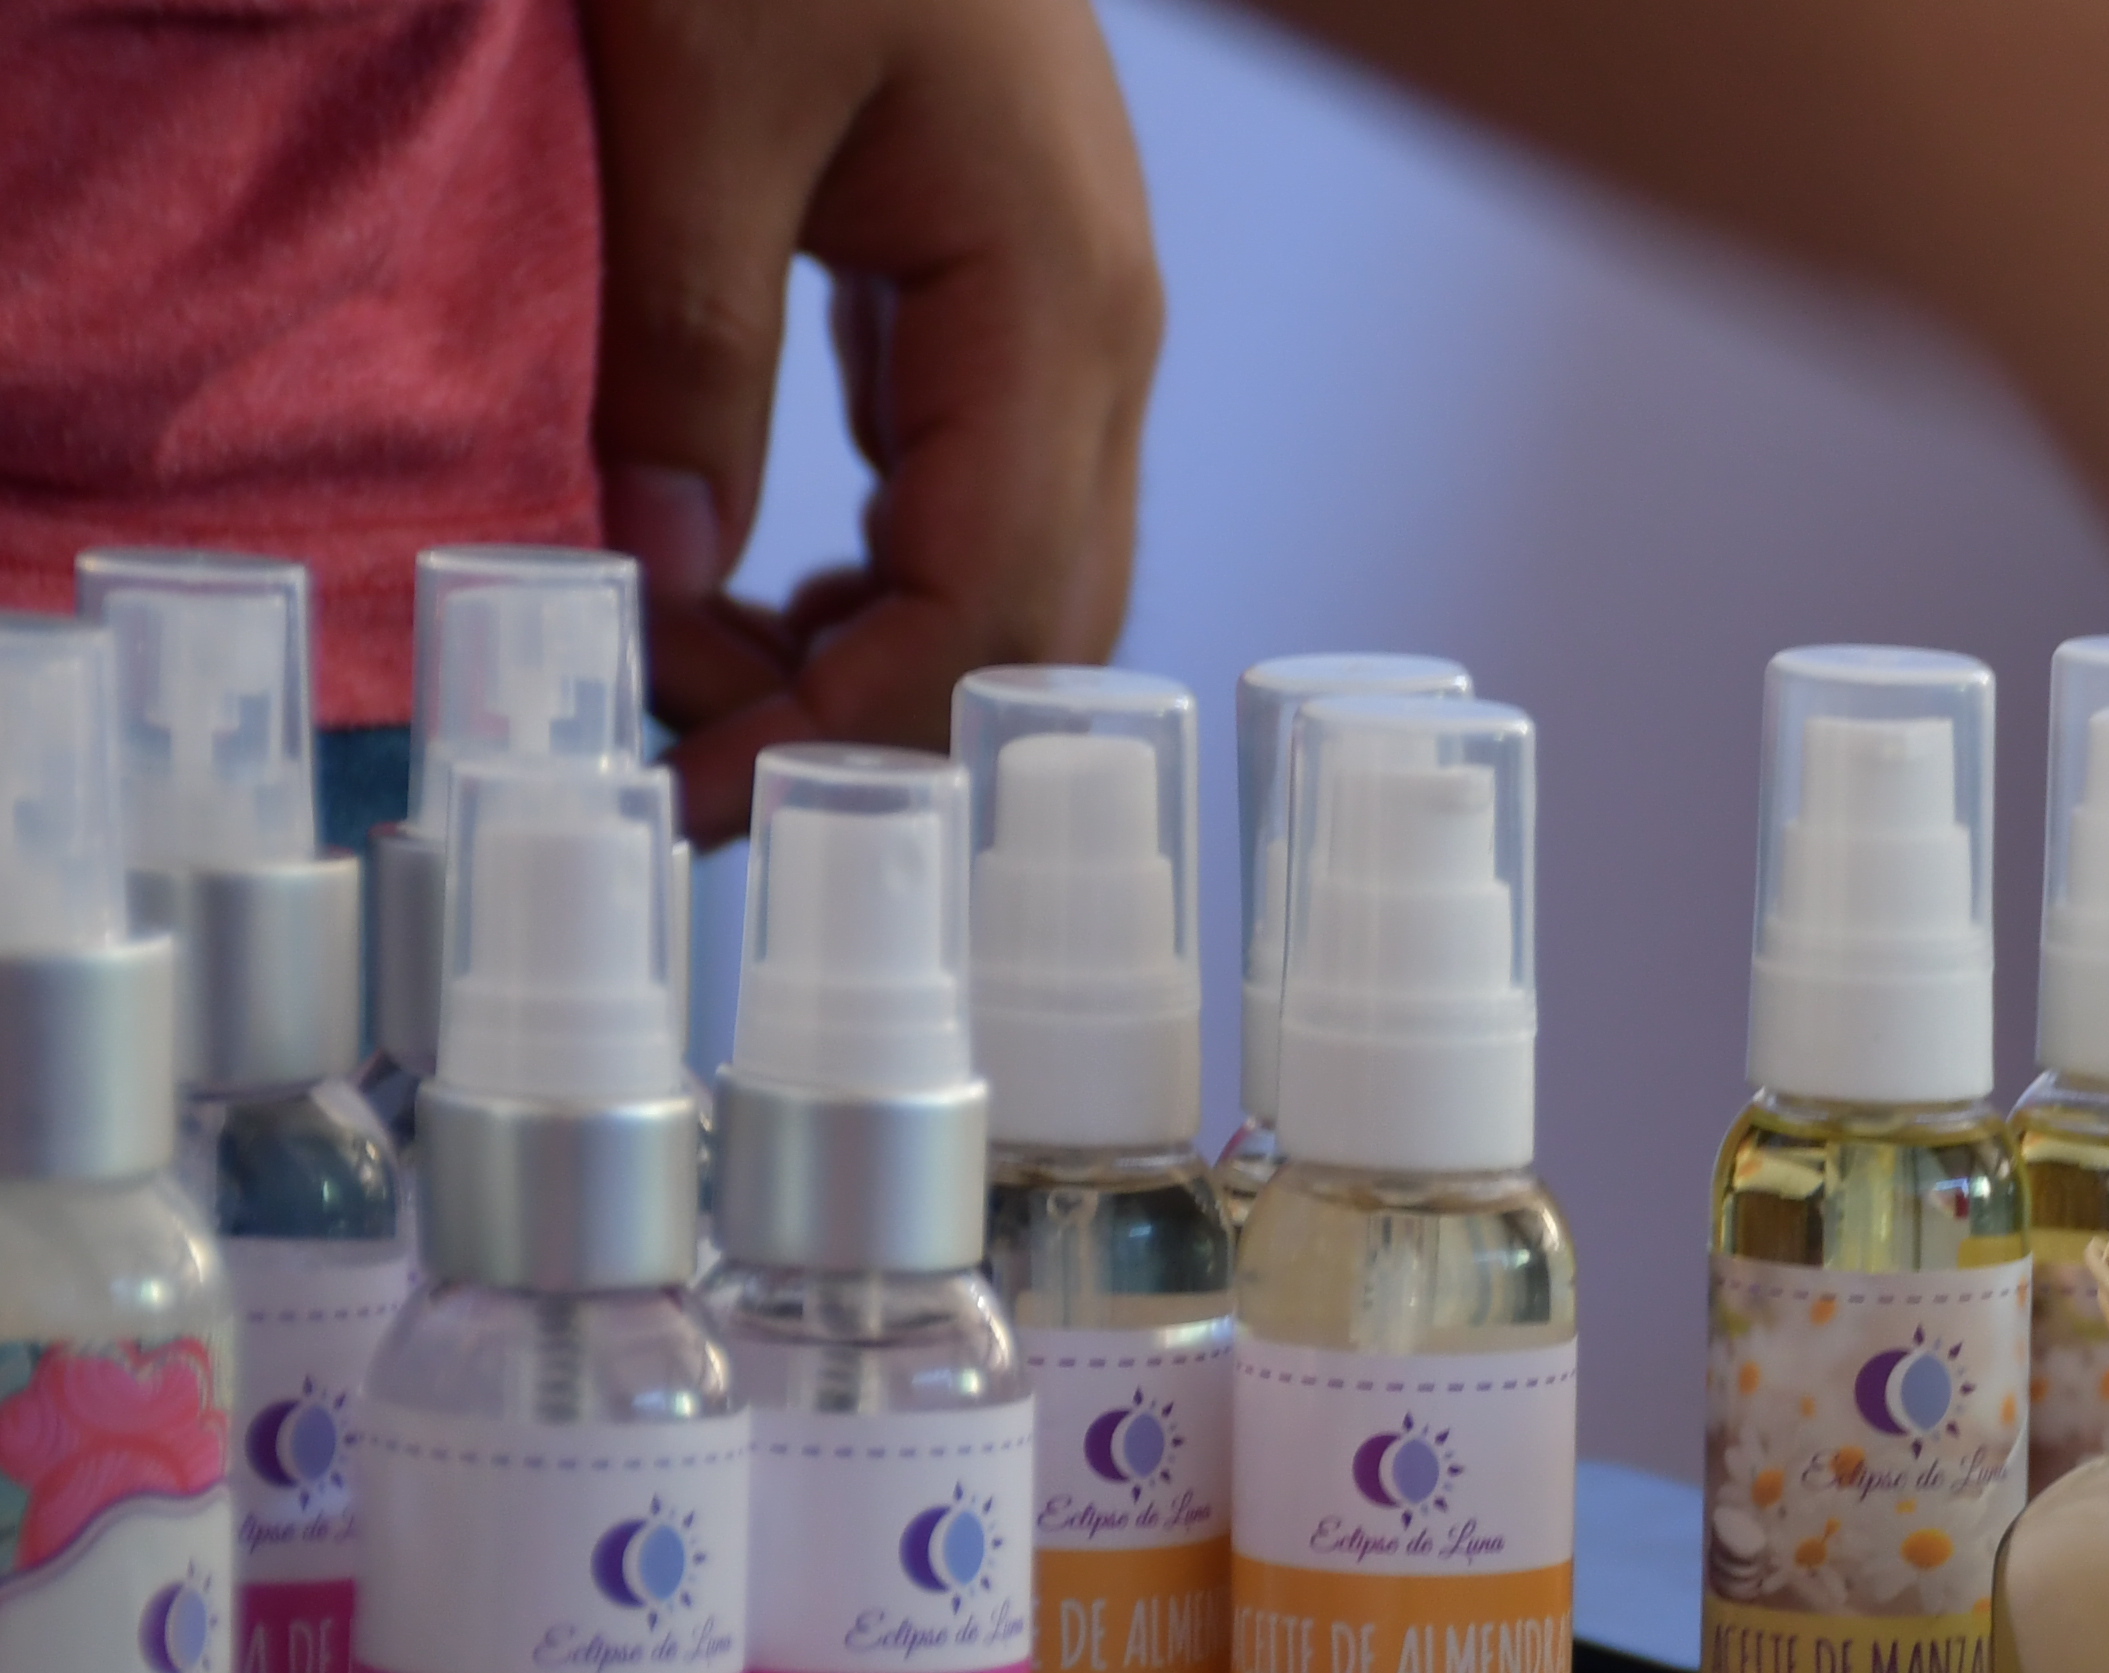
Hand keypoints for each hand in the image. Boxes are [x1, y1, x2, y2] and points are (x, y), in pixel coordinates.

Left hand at [585, 0, 1163, 839]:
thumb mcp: (694, 100)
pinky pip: (991, 496)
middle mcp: (1104, 337)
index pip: (996, 609)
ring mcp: (1080, 319)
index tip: (701, 797)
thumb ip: (684, 347)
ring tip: (715, 700)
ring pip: (1033, 577)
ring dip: (888, 667)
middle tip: (687, 786)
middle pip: (1045, 628)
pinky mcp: (1018, 293)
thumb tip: (666, 572)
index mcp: (1056, 304)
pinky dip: (895, 583)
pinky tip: (780, 598)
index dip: (857, 733)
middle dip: (877, 733)